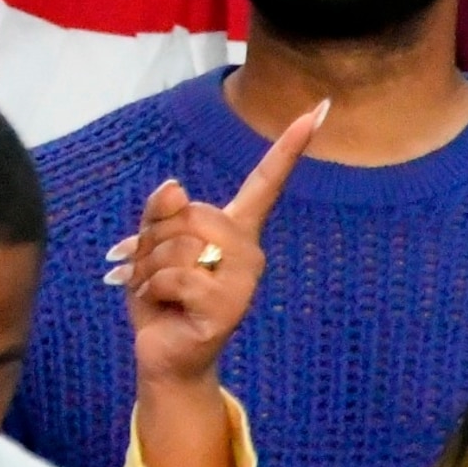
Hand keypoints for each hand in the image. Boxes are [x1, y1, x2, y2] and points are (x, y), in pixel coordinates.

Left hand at [109, 100, 322, 390]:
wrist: (162, 356)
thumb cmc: (160, 298)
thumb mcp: (150, 246)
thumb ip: (160, 212)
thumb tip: (175, 186)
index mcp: (235, 229)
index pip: (266, 181)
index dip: (290, 147)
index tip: (318, 110)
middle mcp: (250, 251)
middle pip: (190, 213)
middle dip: (153, 239)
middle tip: (150, 268)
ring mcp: (245, 281)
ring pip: (180, 245)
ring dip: (149, 267)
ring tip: (155, 290)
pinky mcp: (230, 308)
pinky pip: (178, 276)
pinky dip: (155, 289)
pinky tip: (164, 307)